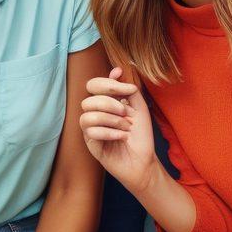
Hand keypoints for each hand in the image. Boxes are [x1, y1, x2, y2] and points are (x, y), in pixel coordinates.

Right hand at [80, 67, 158, 193]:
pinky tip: (121, 137)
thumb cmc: (141, 135)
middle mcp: (95, 114)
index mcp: (105, 103)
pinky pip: (90, 132)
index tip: (128, 89)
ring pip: (87, 115)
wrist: (144, 161)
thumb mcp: (139, 108)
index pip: (94, 85)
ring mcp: (91, 130)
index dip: (108, 83)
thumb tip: (116, 70)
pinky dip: (108, 132)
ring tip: (125, 128)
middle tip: (126, 113)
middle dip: (110, 103)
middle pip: (89, 99)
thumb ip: (128, 89)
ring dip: (110, 119)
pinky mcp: (91, 144)